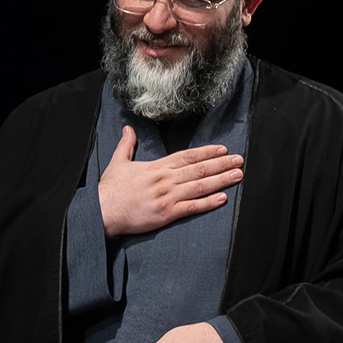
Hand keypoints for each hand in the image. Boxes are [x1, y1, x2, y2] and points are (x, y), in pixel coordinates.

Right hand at [98, 125, 243, 237]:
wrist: (103, 210)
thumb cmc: (110, 189)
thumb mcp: (118, 162)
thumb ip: (126, 145)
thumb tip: (128, 129)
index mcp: (156, 167)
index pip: (187, 156)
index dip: (207, 152)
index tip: (223, 150)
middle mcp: (165, 179)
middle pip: (199, 169)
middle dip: (221, 164)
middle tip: (239, 161)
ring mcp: (167, 196)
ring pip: (200, 186)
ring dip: (221, 180)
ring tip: (237, 176)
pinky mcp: (166, 213)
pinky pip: (192, 207)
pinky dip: (208, 203)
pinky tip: (222, 198)